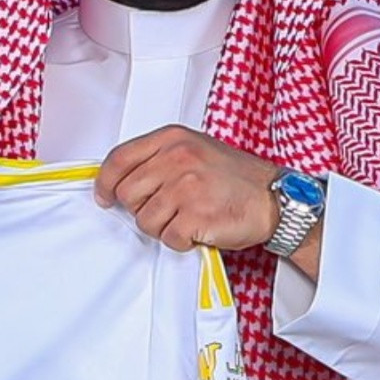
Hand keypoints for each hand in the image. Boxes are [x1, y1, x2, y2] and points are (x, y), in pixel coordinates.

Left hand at [95, 125, 285, 252]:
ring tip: (187, 217)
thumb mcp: (194, 149)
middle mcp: (177, 159)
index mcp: (172, 139)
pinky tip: (198, 229)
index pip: (118, 159)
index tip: (104, 196)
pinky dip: (181, 241)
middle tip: (166, 209)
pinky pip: (168, 238)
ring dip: (163, 227)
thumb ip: (157, 159)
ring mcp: (186, 187)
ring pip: (144, 220)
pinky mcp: (196, 215)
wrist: (276, 197)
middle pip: (127, 194)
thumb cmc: (236, 177)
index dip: (105, 182)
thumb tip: (119, 180)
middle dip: (140, 208)